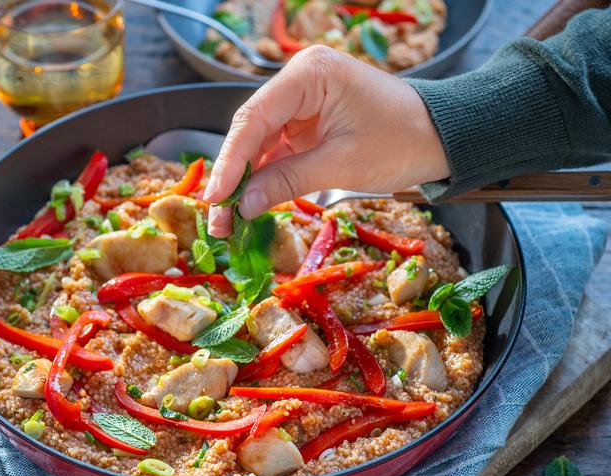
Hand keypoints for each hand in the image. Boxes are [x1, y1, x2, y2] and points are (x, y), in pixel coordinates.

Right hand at [203, 45, 449, 236]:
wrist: (442, 137)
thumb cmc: (403, 140)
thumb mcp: (342, 164)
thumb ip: (287, 181)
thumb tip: (241, 206)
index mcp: (309, 74)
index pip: (255, 117)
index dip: (231, 161)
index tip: (215, 198)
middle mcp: (298, 81)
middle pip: (251, 130)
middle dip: (233, 176)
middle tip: (216, 217)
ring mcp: (301, 102)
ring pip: (259, 143)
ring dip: (244, 182)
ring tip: (227, 220)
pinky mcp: (306, 122)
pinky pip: (276, 150)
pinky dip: (264, 178)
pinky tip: (249, 205)